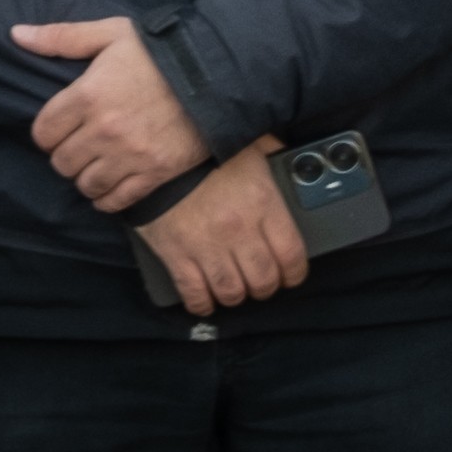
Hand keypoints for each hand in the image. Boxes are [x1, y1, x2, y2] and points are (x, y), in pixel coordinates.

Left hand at [14, 15, 206, 207]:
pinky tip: (112, 185)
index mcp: (87, 95)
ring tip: (98, 165)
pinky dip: (108, 198)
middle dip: (67, 155)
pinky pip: (116, 200)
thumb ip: (62, 37)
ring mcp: (130, 155)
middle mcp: (104, 130)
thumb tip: (16, 35)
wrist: (221, 73)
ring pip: (86, 184)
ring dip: (87, 177)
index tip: (62, 128)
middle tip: (82, 146)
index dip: (48, 133)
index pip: (43, 132)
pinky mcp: (155, 172)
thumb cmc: (163, 51)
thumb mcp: (112, 33)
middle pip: (61, 162)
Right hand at [136, 141, 311, 317]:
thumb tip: (294, 162)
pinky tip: (206, 302)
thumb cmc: (206, 149)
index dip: (295, 272)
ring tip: (237, 291)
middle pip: (263, 279)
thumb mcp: (252, 147)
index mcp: (263, 205)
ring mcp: (207, 247)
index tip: (293, 276)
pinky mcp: (176, 255)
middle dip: (267, 287)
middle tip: (264, 284)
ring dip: (237, 296)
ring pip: (231, 291)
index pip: (292, 254)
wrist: (156, 157)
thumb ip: (276, 159)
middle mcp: (239, 231)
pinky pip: (193, 292)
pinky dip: (202, 304)